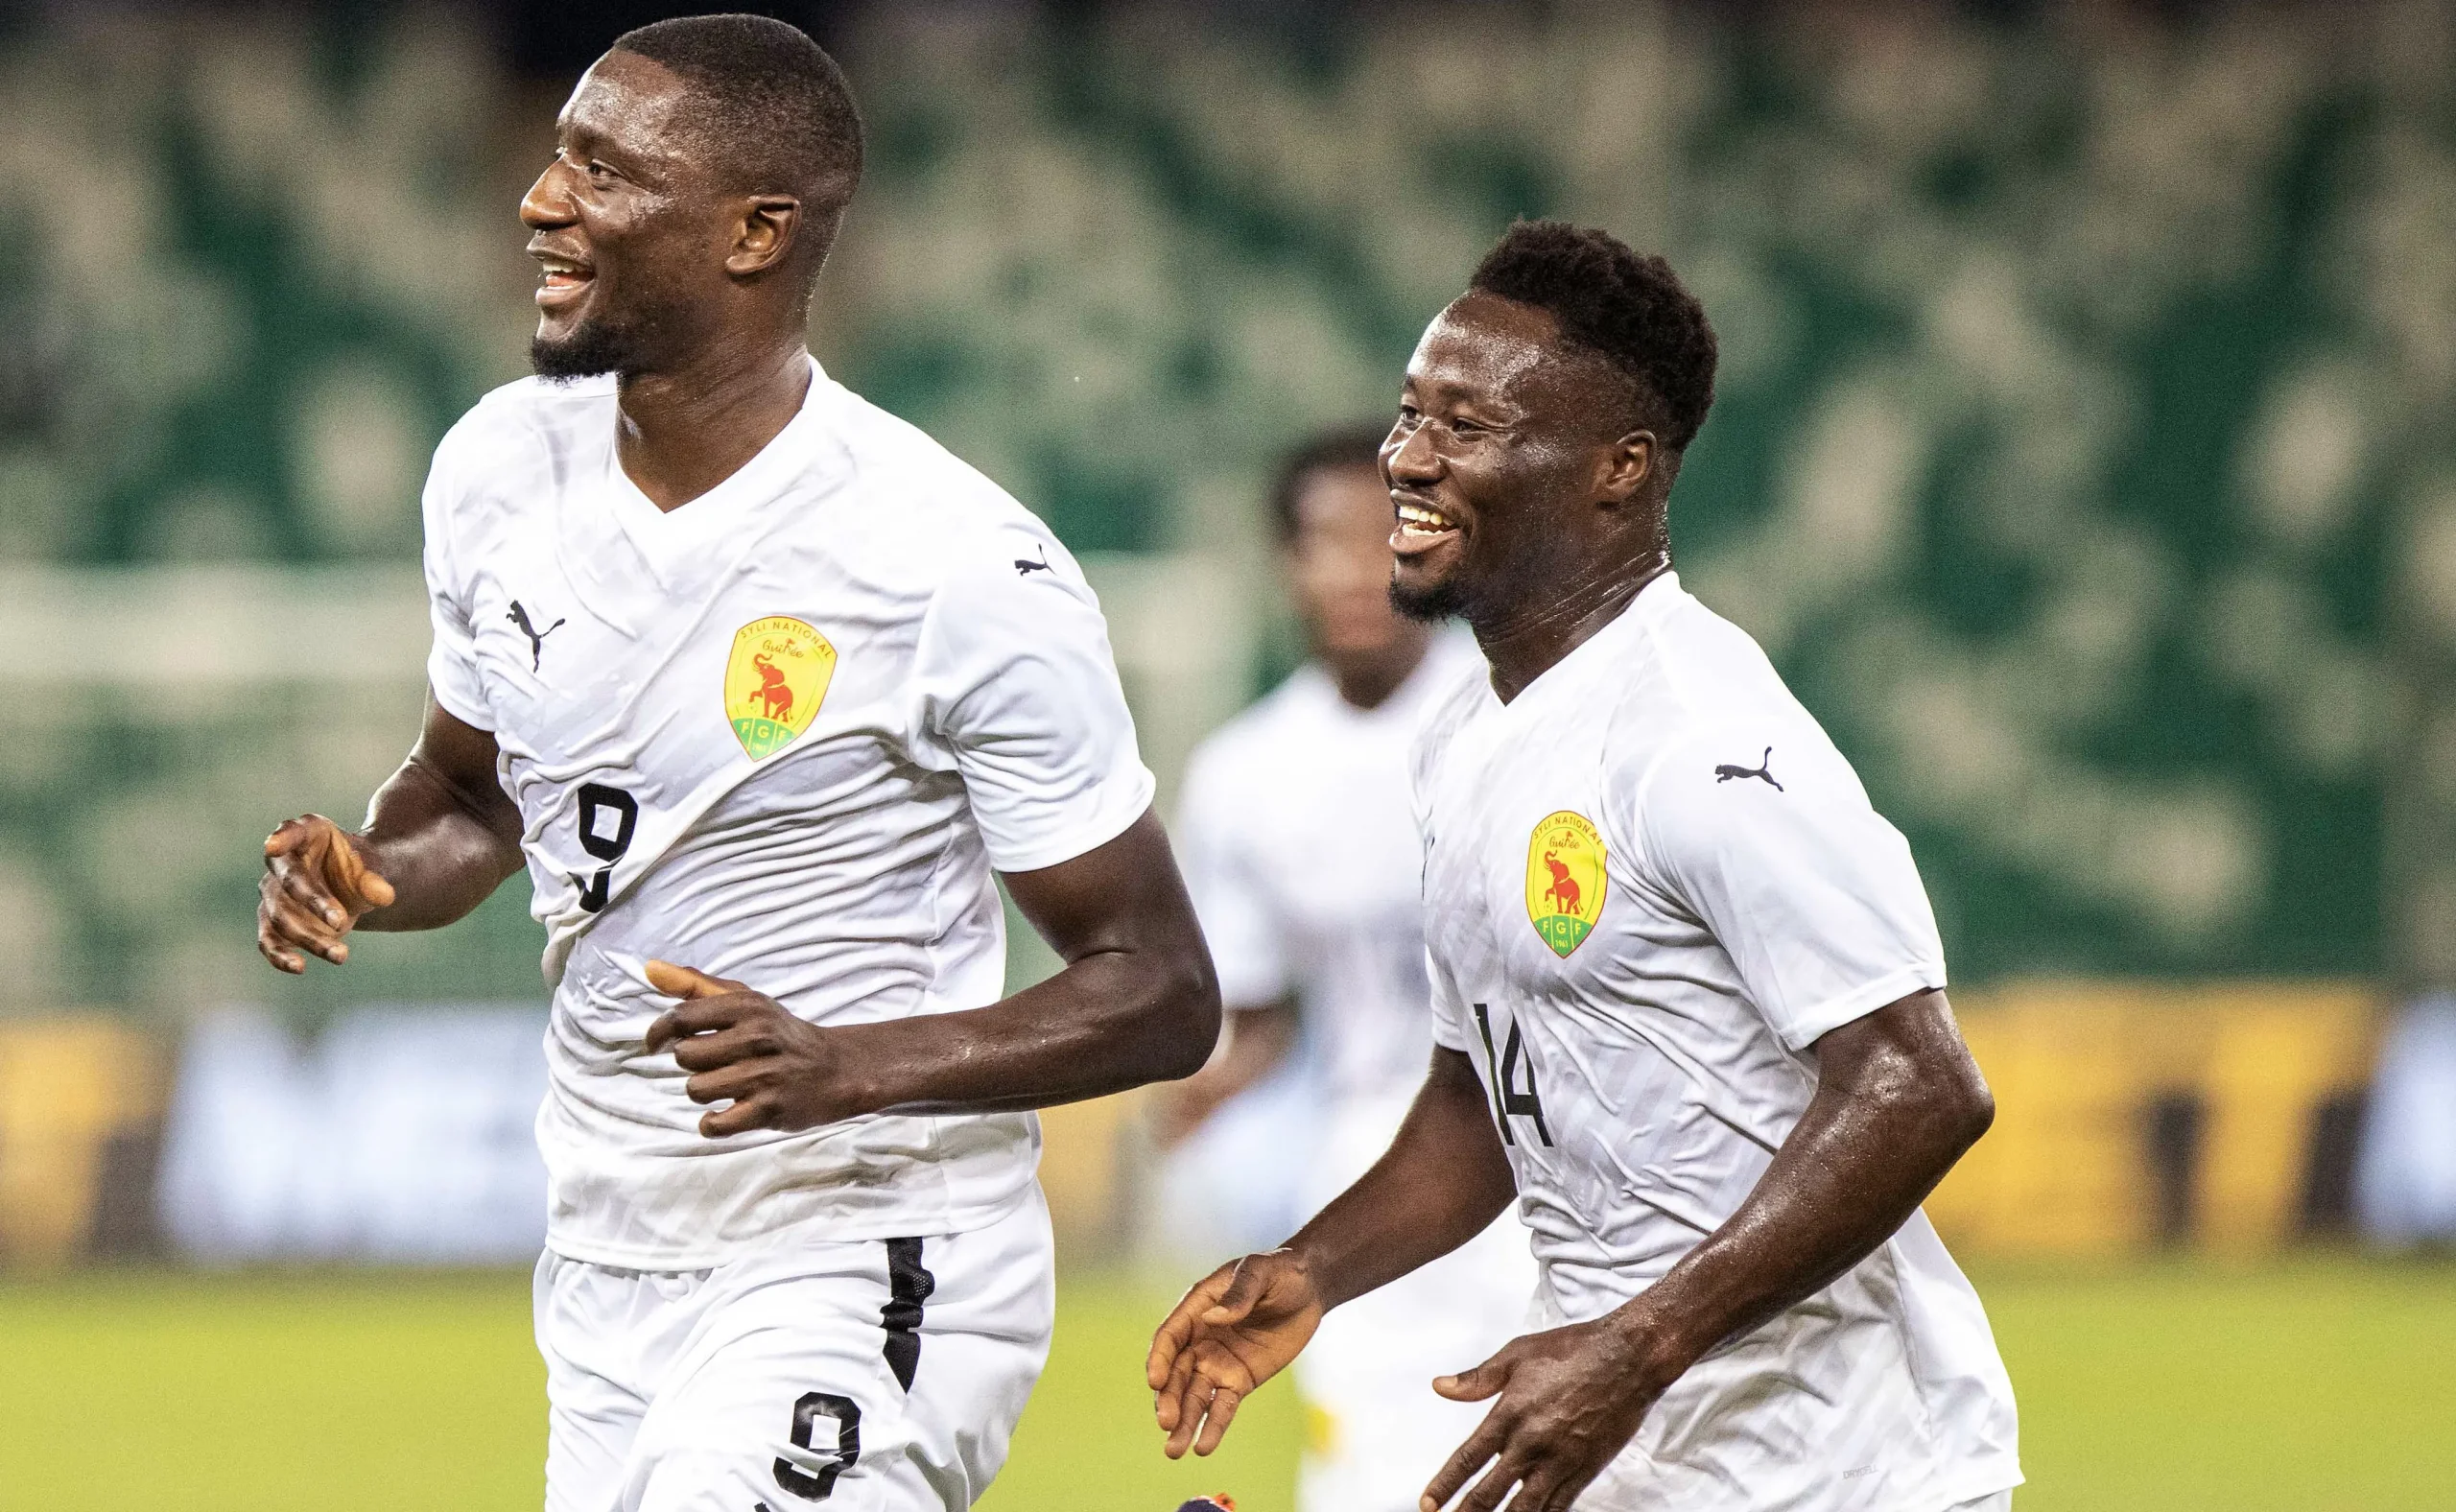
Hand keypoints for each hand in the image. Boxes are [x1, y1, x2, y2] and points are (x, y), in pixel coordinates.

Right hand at [258, 814, 396, 972]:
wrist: (349, 889)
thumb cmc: (356, 871)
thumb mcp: (371, 870)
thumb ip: (374, 880)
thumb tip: (384, 895)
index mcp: (307, 834)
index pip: (292, 831)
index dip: (282, 837)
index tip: (272, 846)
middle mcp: (283, 862)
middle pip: (289, 880)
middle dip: (313, 901)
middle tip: (341, 921)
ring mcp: (273, 892)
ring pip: (281, 916)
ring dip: (309, 937)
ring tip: (342, 955)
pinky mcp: (271, 922)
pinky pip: (268, 940)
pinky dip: (279, 955)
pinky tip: (298, 967)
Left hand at [642, 961, 865, 1136]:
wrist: (837, 1069)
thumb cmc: (781, 1034)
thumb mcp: (746, 1001)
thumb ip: (696, 985)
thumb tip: (650, 969)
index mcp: (747, 1007)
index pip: (682, 1017)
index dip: (659, 1032)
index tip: (656, 1044)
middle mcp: (757, 1037)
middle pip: (686, 1056)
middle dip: (692, 1064)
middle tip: (714, 1063)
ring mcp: (764, 1075)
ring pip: (696, 1089)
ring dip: (704, 1092)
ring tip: (725, 1086)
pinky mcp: (769, 1109)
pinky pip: (716, 1124)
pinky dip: (712, 1124)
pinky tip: (723, 1114)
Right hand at [1146, 1248, 1326, 1457]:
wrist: (1309, 1289)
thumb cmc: (1280, 1272)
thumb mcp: (1260, 1271)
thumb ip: (1239, 1293)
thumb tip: (1214, 1318)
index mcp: (1197, 1307)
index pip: (1170, 1338)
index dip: (1160, 1360)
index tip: (1155, 1381)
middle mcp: (1200, 1339)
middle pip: (1176, 1374)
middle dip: (1168, 1399)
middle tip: (1166, 1423)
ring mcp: (1218, 1362)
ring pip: (1194, 1396)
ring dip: (1183, 1422)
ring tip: (1174, 1450)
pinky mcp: (1239, 1381)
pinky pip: (1223, 1407)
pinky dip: (1213, 1427)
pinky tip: (1203, 1447)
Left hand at [1419, 1312, 1676, 1511]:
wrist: (1629, 1357)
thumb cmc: (1574, 1349)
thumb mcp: (1518, 1354)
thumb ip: (1477, 1378)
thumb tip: (1441, 1386)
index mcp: (1510, 1413)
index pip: (1468, 1460)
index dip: (1444, 1486)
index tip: (1428, 1503)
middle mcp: (1532, 1443)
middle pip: (1490, 1494)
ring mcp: (1561, 1460)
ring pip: (1524, 1509)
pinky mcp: (1585, 1469)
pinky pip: (1559, 1506)